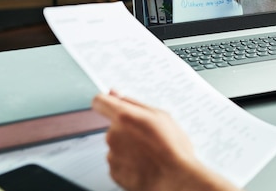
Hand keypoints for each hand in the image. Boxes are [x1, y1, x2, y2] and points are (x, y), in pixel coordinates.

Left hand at [92, 91, 237, 190]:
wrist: (175, 179)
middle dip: (127, 129)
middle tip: (148, 136)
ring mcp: (112, 154)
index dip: (107, 102)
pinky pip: (118, 161)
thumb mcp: (161, 116)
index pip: (100, 101)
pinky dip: (128, 162)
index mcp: (124, 116)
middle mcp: (113, 134)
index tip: (113, 106)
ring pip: (117, 144)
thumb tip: (116, 94)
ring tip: (149, 152)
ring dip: (128, 146)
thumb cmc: (172, 148)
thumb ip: (134, 103)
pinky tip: (144, 164)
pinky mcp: (113, 171)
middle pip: (113, 126)